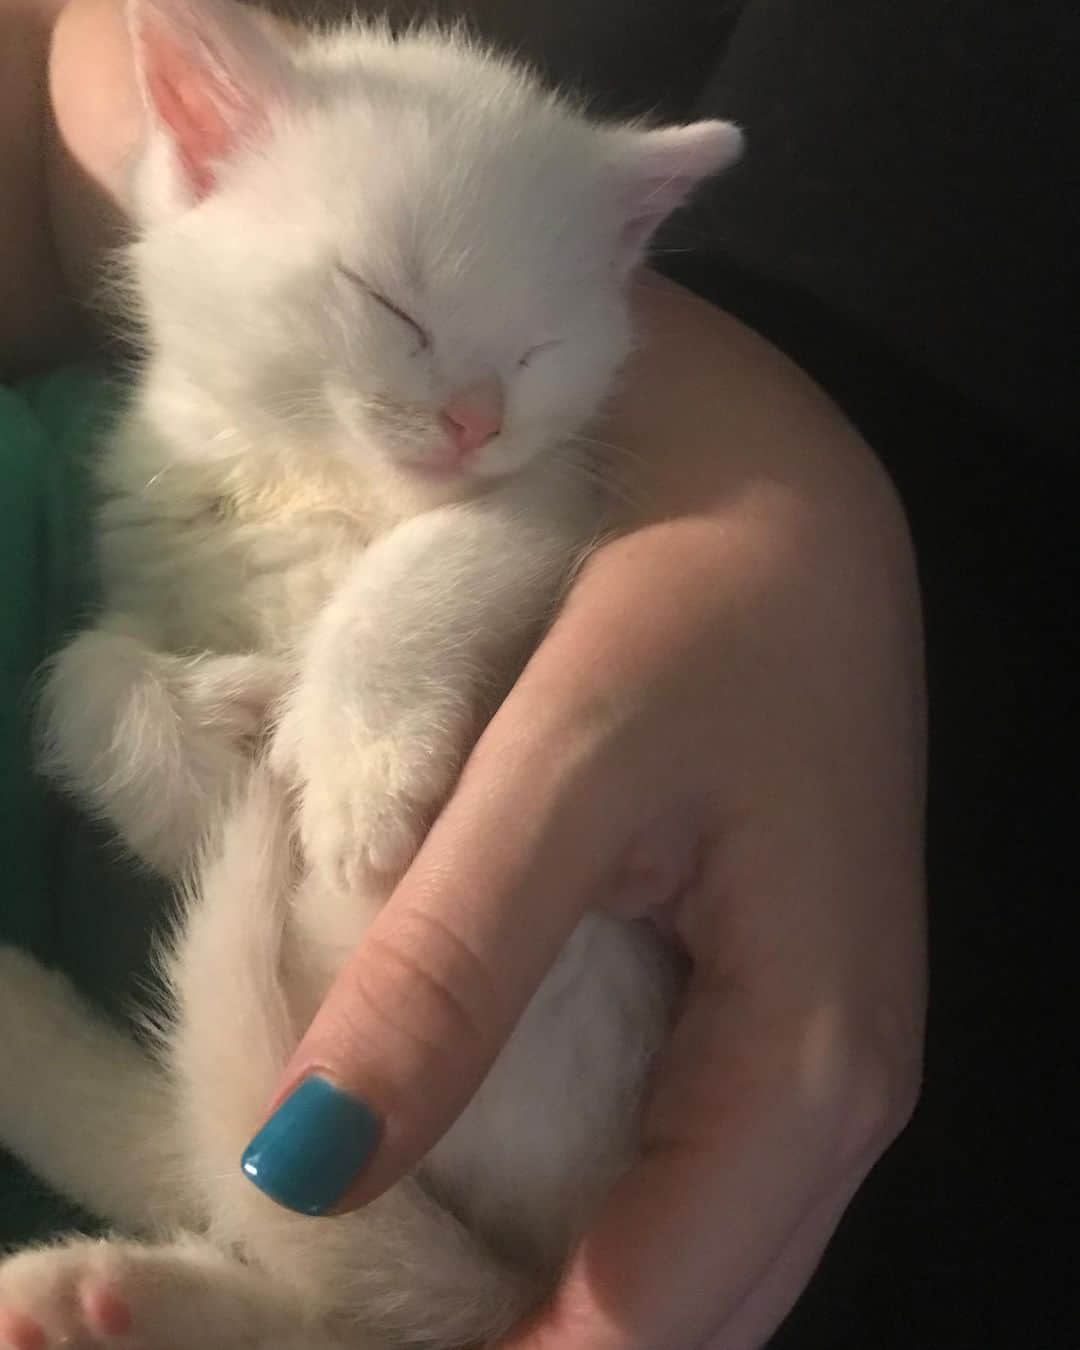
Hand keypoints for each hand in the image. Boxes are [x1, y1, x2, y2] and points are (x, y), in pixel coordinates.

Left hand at [254, 277, 926, 1347]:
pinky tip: (474, 1190)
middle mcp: (838, 1098)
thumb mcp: (564, 769)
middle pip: (679, 1319)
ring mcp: (810, 1060)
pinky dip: (574, 1218)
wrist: (780, 496)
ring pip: (683, 1264)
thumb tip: (307, 1170)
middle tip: (334, 1332)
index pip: (647, 1317)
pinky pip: (677, 1174)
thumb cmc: (696, 603)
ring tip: (387, 1282)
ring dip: (543, 1297)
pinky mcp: (766, 1011)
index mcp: (812, 1059)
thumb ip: (449, 971)